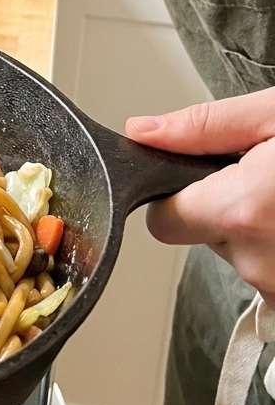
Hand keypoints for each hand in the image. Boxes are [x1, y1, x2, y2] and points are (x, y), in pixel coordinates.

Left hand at [127, 88, 274, 303]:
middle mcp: (260, 263)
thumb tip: (142, 132)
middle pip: (205, 237)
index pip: (161, 222)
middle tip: (267, 183)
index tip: (203, 181)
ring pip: (244, 258)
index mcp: (242, 211)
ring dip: (260, 232)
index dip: (177, 197)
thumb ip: (204, 127)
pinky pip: (273, 277)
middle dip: (226, 210)